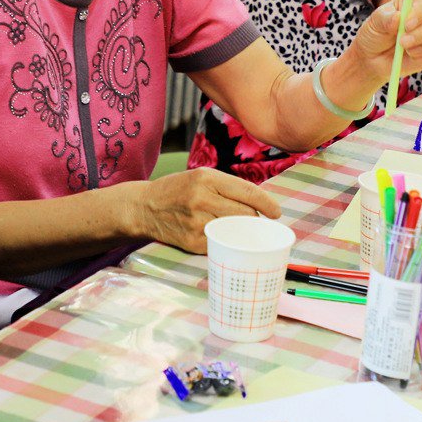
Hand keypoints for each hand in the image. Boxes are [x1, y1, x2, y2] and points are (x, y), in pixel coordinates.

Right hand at [135, 168, 281, 253]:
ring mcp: (197, 222)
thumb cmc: (177, 190)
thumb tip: (259, 203)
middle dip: (254, 219)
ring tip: (236, 228)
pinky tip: (220, 237)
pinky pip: (220, 244)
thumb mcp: (200, 177)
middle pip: (246, 214)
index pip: (248, 192)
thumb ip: (227, 187)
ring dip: (242, 231)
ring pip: (236, 230)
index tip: (276, 213)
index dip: (267, 204)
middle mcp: (202, 199)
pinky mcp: (193, 242)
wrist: (144, 207)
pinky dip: (225, 241)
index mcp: (207, 178)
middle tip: (254, 221)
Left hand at [351, 0, 421, 80]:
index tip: (406, 25)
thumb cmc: (375, 35)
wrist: (373, 58)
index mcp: (413, 2)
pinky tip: (417, 59)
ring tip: (409, 52)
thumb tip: (398, 18)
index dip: (419, 13)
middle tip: (403, 43)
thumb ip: (385, 19)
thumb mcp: (374, 23)